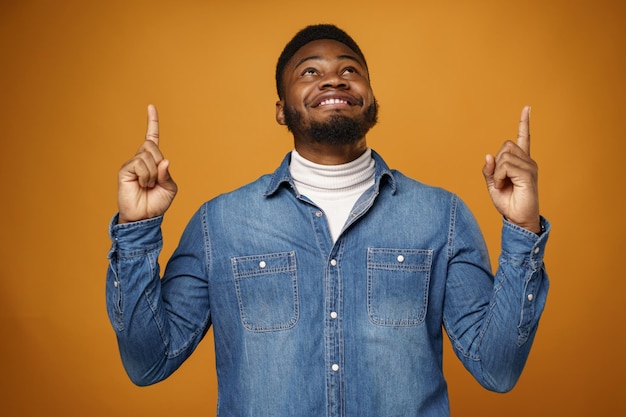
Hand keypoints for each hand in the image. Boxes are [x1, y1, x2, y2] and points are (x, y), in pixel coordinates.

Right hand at [117, 104, 177, 223]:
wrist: (145, 218)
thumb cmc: (157, 203)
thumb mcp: (170, 188)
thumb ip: (167, 173)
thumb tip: (165, 160)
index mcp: (153, 161)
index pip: (152, 137)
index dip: (152, 122)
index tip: (151, 106)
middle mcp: (140, 159)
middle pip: (152, 146)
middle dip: (159, 164)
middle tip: (155, 181)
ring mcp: (131, 164)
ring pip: (147, 156)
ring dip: (153, 174)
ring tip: (148, 186)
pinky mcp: (124, 170)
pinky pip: (139, 164)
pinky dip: (146, 176)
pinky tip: (142, 185)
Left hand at [482, 106, 540, 232]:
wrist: (518, 219)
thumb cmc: (508, 202)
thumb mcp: (493, 185)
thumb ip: (489, 170)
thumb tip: (488, 155)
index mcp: (521, 162)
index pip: (524, 138)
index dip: (524, 123)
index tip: (527, 107)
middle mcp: (528, 161)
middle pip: (506, 146)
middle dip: (496, 162)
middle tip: (500, 179)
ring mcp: (530, 167)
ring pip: (504, 156)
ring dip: (497, 171)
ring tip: (503, 184)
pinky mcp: (528, 174)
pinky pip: (506, 166)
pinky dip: (499, 176)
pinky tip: (504, 185)